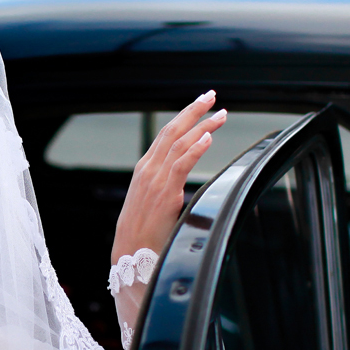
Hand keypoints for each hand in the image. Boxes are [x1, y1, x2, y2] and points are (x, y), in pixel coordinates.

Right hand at [111, 91, 225, 263]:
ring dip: (202, 126)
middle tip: (210, 96)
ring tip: (219, 115)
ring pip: (180, 143)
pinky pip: (181, 164)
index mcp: (144, 169)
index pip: (166, 134)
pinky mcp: (165, 193)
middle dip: (193, 111)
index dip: (184, 117)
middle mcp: (148, 169)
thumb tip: (178, 181)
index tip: (200, 105)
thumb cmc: (141, 232)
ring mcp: (156, 180)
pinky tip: (208, 138)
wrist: (130, 253)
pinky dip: (195, 149)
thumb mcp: (149, 202)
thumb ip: (163, 185)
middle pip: (172, 131)